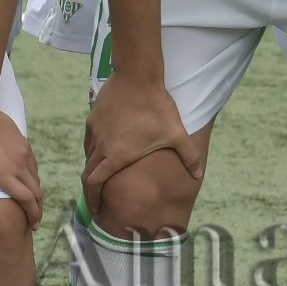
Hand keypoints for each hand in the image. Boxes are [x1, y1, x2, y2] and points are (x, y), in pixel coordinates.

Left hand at [0, 94, 43, 230]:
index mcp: (5, 175)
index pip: (28, 200)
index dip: (33, 215)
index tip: (33, 226)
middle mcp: (19, 165)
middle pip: (37, 192)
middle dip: (38, 208)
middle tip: (34, 220)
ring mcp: (23, 152)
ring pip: (36, 177)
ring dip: (36, 192)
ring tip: (30, 202)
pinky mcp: (23, 142)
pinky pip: (33, 164)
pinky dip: (32, 177)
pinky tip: (25, 179)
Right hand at [81, 69, 197, 195]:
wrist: (138, 76)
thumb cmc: (157, 108)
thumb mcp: (176, 134)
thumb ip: (188, 156)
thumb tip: (198, 175)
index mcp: (116, 156)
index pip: (94, 184)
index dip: (92, 199)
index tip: (95, 209)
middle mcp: (101, 146)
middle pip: (87, 173)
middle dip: (90, 189)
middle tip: (97, 199)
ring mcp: (95, 131)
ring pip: (88, 155)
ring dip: (93, 168)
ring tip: (102, 174)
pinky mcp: (93, 117)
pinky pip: (90, 139)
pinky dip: (94, 149)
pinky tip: (105, 146)